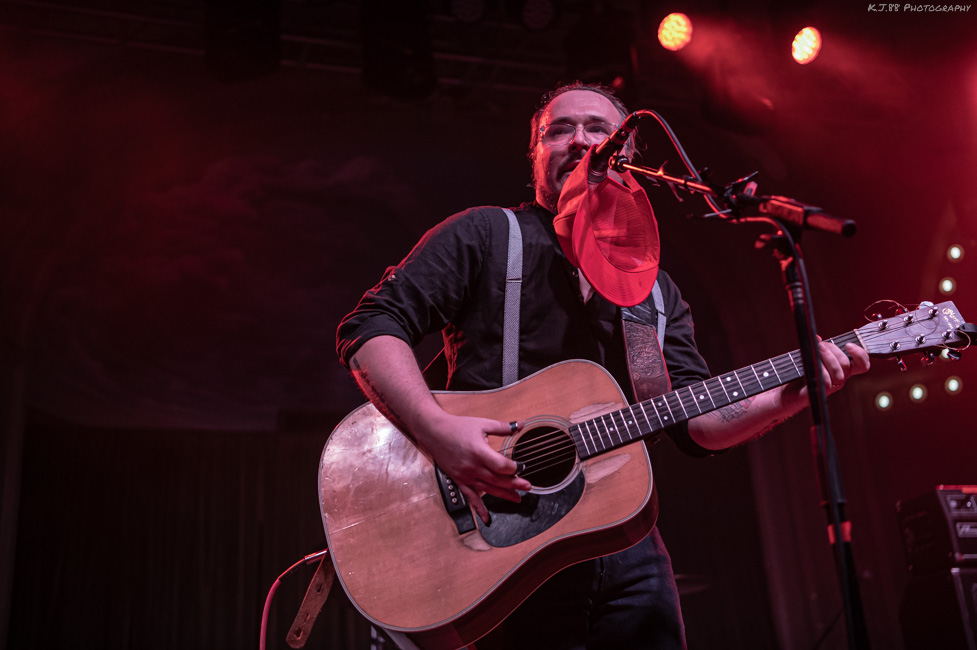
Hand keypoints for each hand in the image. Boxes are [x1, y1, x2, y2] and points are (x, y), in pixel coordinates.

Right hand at [414, 412, 531, 523]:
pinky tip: (486, 517)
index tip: (522, 467)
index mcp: (479, 452)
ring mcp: (466, 476)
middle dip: (514, 484)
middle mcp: (473, 467)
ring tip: (517, 498)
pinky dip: (479, 509)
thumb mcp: (482, 424)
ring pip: (488, 489)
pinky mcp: (459, 480)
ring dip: (504, 495)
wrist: (434, 431)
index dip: (514, 468)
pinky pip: (470, 497)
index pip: (501, 466)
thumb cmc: (457, 427)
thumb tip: (521, 425)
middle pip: (497, 480)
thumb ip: (503, 427)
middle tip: (528, 487)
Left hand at [783, 339, 870, 408]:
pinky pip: (827, 381)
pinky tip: (813, 363)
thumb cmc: (804, 371)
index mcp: (843, 369)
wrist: (790, 390)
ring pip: (838, 373)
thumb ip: (819, 347)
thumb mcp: (814, 355)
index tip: (848, 345)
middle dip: (833, 350)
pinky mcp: (821, 392)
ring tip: (816, 350)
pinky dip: (820, 370)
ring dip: (827, 358)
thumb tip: (817, 337)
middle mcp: (840, 378)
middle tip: (821, 345)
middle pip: (846, 364)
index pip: (862, 365)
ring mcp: (832, 387)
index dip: (861, 355)